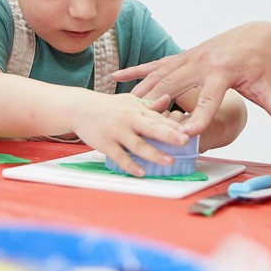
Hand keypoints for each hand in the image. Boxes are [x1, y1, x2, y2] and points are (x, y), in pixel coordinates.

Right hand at [64, 90, 183, 177]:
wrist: (80, 107)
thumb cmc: (108, 105)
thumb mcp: (130, 100)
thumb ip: (150, 104)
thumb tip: (168, 99)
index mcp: (137, 109)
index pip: (159, 118)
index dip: (175, 126)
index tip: (190, 131)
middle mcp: (128, 119)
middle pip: (152, 128)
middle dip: (169, 135)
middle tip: (185, 142)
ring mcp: (116, 132)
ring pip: (138, 145)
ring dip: (154, 154)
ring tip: (169, 162)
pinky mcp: (104, 143)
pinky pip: (120, 156)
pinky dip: (131, 165)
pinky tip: (142, 172)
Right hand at [114, 22, 270, 134]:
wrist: (258, 35)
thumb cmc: (264, 65)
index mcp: (223, 71)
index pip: (209, 97)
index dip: (198, 116)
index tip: (186, 133)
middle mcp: (201, 61)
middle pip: (175, 84)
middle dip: (159, 104)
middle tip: (141, 125)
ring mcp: (189, 57)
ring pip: (160, 75)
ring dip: (141, 92)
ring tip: (122, 111)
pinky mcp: (182, 56)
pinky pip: (155, 64)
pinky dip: (136, 71)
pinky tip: (116, 80)